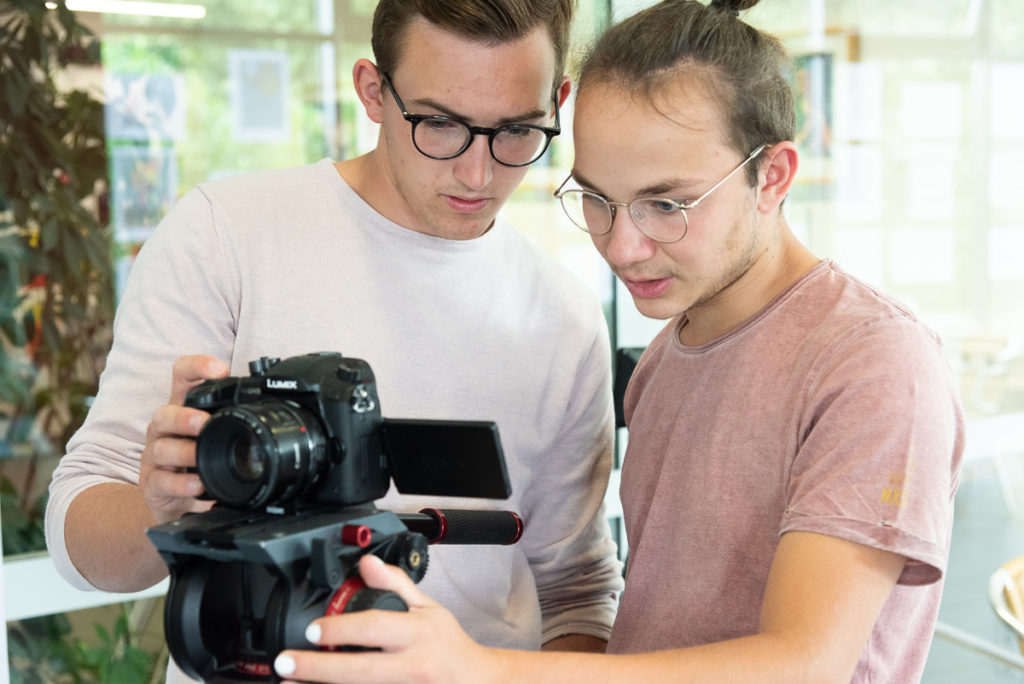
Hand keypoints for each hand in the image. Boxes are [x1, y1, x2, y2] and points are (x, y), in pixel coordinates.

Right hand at [138, 354, 227, 524]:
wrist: (172, 494)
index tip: (219, 369)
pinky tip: (196, 484)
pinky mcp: (152, 482)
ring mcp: (155, 455)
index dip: (196, 367)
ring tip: (200, 456)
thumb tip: (269, 404)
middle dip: (184, 416)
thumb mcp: (212, 431)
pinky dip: (180, 483)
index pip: (182, 376)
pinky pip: (162, 481)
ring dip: (184, 452)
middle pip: (164, 413)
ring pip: (161, 448)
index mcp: (182, 407)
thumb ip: (231, 415)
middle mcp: (165, 428)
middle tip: (203, 422)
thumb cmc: (195, 455)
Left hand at [274, 555, 500, 683]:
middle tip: (286, 661)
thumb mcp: (429, 607)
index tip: (312, 629)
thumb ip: (395, 584)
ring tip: (291, 682)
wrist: (475, 683)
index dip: (341, 628)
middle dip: (319, 668)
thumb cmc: (448, 646)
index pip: (376, 628)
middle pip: (361, 671)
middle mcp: (413, 666)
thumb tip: (366, 562)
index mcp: (419, 634)